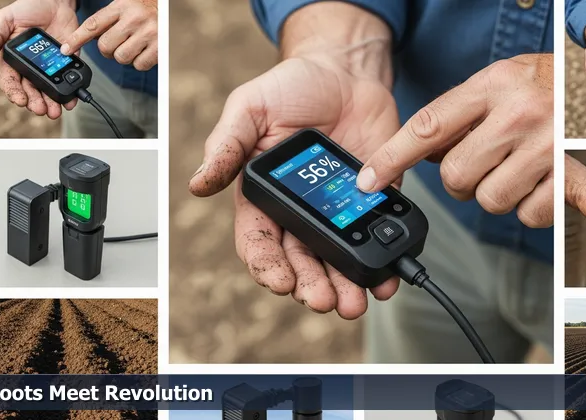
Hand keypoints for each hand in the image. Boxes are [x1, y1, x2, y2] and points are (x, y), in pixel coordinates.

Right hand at [0, 0, 79, 118]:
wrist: (55, 2)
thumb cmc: (28, 8)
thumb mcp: (7, 18)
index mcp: (14, 59)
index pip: (11, 81)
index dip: (14, 93)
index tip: (20, 100)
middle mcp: (32, 67)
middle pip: (31, 91)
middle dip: (35, 103)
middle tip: (41, 110)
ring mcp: (50, 67)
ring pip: (49, 91)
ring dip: (52, 103)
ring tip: (54, 111)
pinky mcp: (68, 64)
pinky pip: (69, 81)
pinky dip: (71, 94)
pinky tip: (71, 101)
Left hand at [60, 0, 157, 70]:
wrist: (175, 9)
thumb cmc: (149, 7)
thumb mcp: (127, 3)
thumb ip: (109, 17)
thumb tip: (90, 36)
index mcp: (122, 6)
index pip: (93, 24)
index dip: (77, 38)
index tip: (66, 49)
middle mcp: (134, 19)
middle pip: (105, 46)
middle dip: (107, 50)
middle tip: (116, 45)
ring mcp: (147, 34)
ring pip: (121, 57)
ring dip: (124, 56)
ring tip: (133, 46)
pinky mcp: (159, 48)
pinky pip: (139, 64)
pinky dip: (140, 62)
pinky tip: (144, 51)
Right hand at [188, 3, 399, 318]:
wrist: (345, 71)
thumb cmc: (291, 86)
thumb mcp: (250, 108)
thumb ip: (227, 145)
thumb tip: (198, 184)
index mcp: (264, 196)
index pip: (260, 242)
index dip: (267, 266)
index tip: (279, 281)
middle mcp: (299, 212)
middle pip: (300, 262)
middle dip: (310, 286)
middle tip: (323, 299)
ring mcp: (336, 211)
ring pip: (336, 261)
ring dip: (344, 287)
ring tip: (353, 303)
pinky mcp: (372, 203)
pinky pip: (375, 238)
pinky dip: (382, 263)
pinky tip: (387, 278)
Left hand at [356, 54, 552, 227]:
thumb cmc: (541, 85)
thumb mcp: (496, 82)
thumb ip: (458, 115)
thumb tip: (417, 156)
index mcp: (493, 85)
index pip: (428, 127)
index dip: (391, 158)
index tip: (368, 181)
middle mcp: (518, 114)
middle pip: (456, 175)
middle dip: (460, 179)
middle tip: (479, 163)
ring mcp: (546, 147)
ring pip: (488, 199)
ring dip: (492, 192)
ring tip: (512, 167)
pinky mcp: (567, 177)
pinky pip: (524, 215)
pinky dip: (526, 206)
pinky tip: (535, 180)